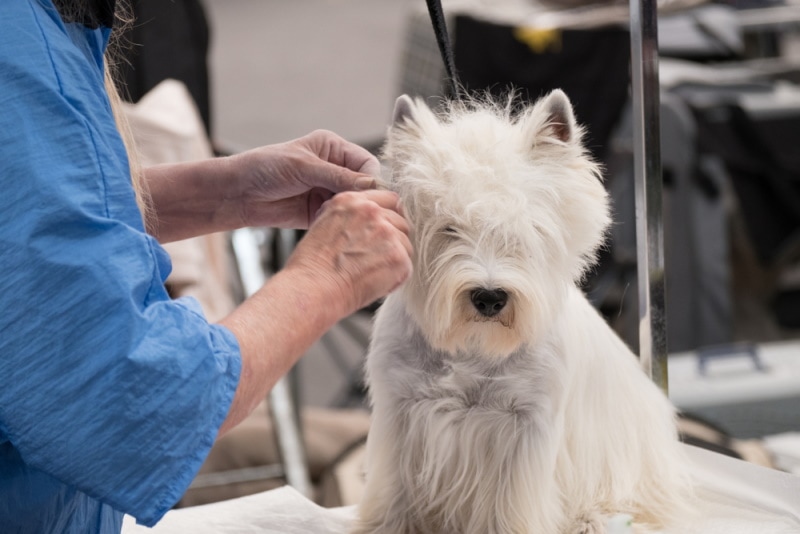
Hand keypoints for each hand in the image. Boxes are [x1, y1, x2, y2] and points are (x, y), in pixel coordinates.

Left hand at [231, 130, 380, 229]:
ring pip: (354, 205)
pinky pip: (340, 219)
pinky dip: (340, 224)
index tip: (371, 196)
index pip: (367, 164)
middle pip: (365, 187)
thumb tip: (372, 185)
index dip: (372, 180)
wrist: (238, 193)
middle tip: (359, 212)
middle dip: (363, 200)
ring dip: (352, 213)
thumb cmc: (265, 168)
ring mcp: (328, 191)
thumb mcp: (304, 167)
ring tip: (344, 220)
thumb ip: (338, 176)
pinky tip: (334, 227)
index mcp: (333, 149)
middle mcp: (335, 169)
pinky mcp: (320, 212)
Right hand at [283, 190, 412, 315]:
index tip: (385, 232)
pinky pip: (406, 267)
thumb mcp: (325, 225)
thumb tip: (368, 223)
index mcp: (352, 201)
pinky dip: (394, 279)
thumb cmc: (311, 267)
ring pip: (406, 245)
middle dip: (393, 241)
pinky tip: (373, 284)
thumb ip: (350, 217)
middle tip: (374, 260)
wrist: (311, 289)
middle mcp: (372, 212)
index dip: (389, 217)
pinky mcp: (398, 257)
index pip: (389, 199)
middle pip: (401, 222)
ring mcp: (387, 233)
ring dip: (393, 260)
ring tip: (369, 274)